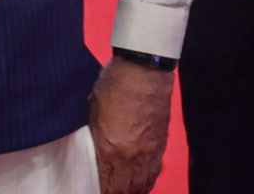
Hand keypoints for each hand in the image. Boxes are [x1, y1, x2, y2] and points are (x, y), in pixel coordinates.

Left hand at [89, 57, 172, 193]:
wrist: (144, 72)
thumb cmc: (114, 86)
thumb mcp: (93, 111)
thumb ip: (94, 134)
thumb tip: (92, 145)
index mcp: (110, 151)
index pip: (106, 184)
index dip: (100, 191)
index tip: (94, 191)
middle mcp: (132, 159)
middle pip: (126, 190)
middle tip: (109, 192)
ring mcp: (149, 154)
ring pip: (143, 185)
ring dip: (133, 191)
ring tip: (124, 192)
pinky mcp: (161, 146)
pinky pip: (154, 173)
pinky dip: (147, 181)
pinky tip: (142, 182)